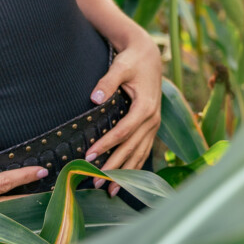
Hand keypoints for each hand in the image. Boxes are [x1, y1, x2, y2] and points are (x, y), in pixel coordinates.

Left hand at [86, 30, 162, 196]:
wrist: (148, 54)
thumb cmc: (132, 60)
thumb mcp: (120, 66)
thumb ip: (107, 81)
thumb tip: (94, 98)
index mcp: (146, 107)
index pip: (123, 131)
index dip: (106, 144)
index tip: (89, 155)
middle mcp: (153, 119)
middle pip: (131, 148)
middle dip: (114, 166)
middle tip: (95, 181)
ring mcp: (154, 125)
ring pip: (139, 154)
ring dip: (124, 172)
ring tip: (108, 189)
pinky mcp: (151, 126)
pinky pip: (143, 150)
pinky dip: (134, 165)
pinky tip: (124, 180)